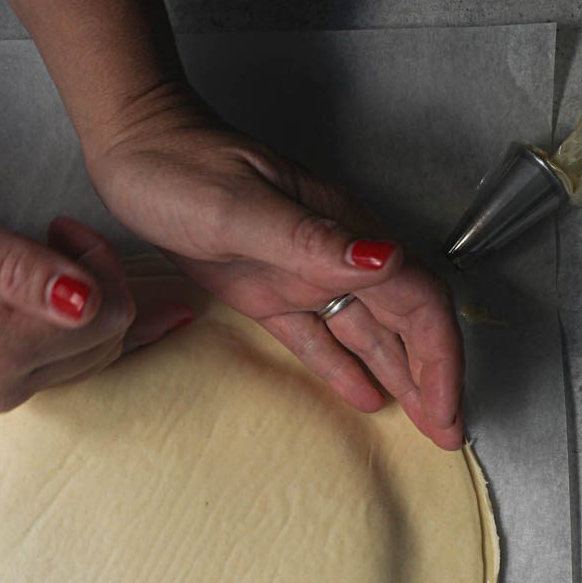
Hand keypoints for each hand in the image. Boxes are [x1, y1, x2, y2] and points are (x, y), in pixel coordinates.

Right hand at [0, 168, 190, 412]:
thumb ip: (22, 268)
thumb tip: (87, 301)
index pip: (110, 317)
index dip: (101, 264)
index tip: (60, 228)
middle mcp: (6, 385)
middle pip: (109, 340)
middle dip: (100, 283)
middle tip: (52, 238)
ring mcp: (5, 392)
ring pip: (97, 352)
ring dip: (88, 303)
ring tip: (39, 260)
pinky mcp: (3, 387)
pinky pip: (73, 362)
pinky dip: (78, 324)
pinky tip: (56, 291)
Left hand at [87, 103, 463, 449]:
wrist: (135, 148)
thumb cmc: (181, 167)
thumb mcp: (243, 206)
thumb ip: (314, 240)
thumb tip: (387, 261)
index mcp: (343, 233)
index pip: (417, 301)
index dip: (439, 358)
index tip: (445, 408)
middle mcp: (335, 256)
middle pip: (404, 324)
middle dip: (431, 379)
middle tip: (446, 434)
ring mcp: (302, 275)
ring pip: (368, 336)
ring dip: (398, 380)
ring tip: (421, 426)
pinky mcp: (268, 292)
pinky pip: (317, 339)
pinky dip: (343, 370)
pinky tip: (364, 397)